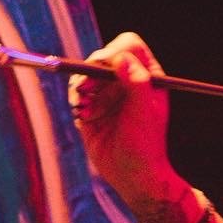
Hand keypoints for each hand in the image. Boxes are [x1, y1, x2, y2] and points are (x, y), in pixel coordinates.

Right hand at [68, 31, 186, 213]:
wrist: (132, 176)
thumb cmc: (145, 146)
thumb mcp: (144, 113)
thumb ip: (136, 83)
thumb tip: (121, 58)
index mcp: (147, 75)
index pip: (129, 46)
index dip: (114, 51)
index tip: (104, 67)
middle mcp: (126, 79)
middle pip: (103, 57)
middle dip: (91, 71)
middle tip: (84, 89)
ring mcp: (108, 92)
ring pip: (86, 72)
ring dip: (80, 86)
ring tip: (84, 108)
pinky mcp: (92, 106)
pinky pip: (76, 91)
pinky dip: (75, 99)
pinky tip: (82, 116)